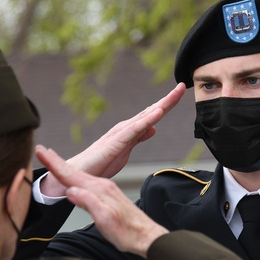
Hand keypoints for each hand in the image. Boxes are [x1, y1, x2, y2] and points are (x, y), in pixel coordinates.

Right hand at [36, 145, 166, 256]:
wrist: (147, 236)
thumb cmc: (127, 232)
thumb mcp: (105, 220)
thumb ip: (89, 203)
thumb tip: (71, 190)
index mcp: (99, 190)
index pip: (71, 175)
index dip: (54, 164)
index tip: (40, 151)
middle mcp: (102, 186)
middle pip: (74, 172)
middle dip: (56, 162)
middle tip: (41, 151)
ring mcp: (106, 190)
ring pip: (81, 177)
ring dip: (66, 168)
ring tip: (53, 161)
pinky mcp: (109, 196)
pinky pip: (88, 183)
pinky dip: (77, 178)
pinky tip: (76, 180)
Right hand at [39, 83, 185, 196]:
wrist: (76, 174)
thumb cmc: (99, 163)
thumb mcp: (125, 151)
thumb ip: (138, 138)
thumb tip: (154, 128)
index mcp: (130, 130)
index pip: (152, 115)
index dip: (167, 104)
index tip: (181, 93)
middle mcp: (126, 127)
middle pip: (151, 111)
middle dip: (168, 99)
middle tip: (183, 85)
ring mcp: (121, 133)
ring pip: (145, 116)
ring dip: (161, 104)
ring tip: (175, 93)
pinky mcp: (116, 143)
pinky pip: (134, 130)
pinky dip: (147, 120)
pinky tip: (158, 113)